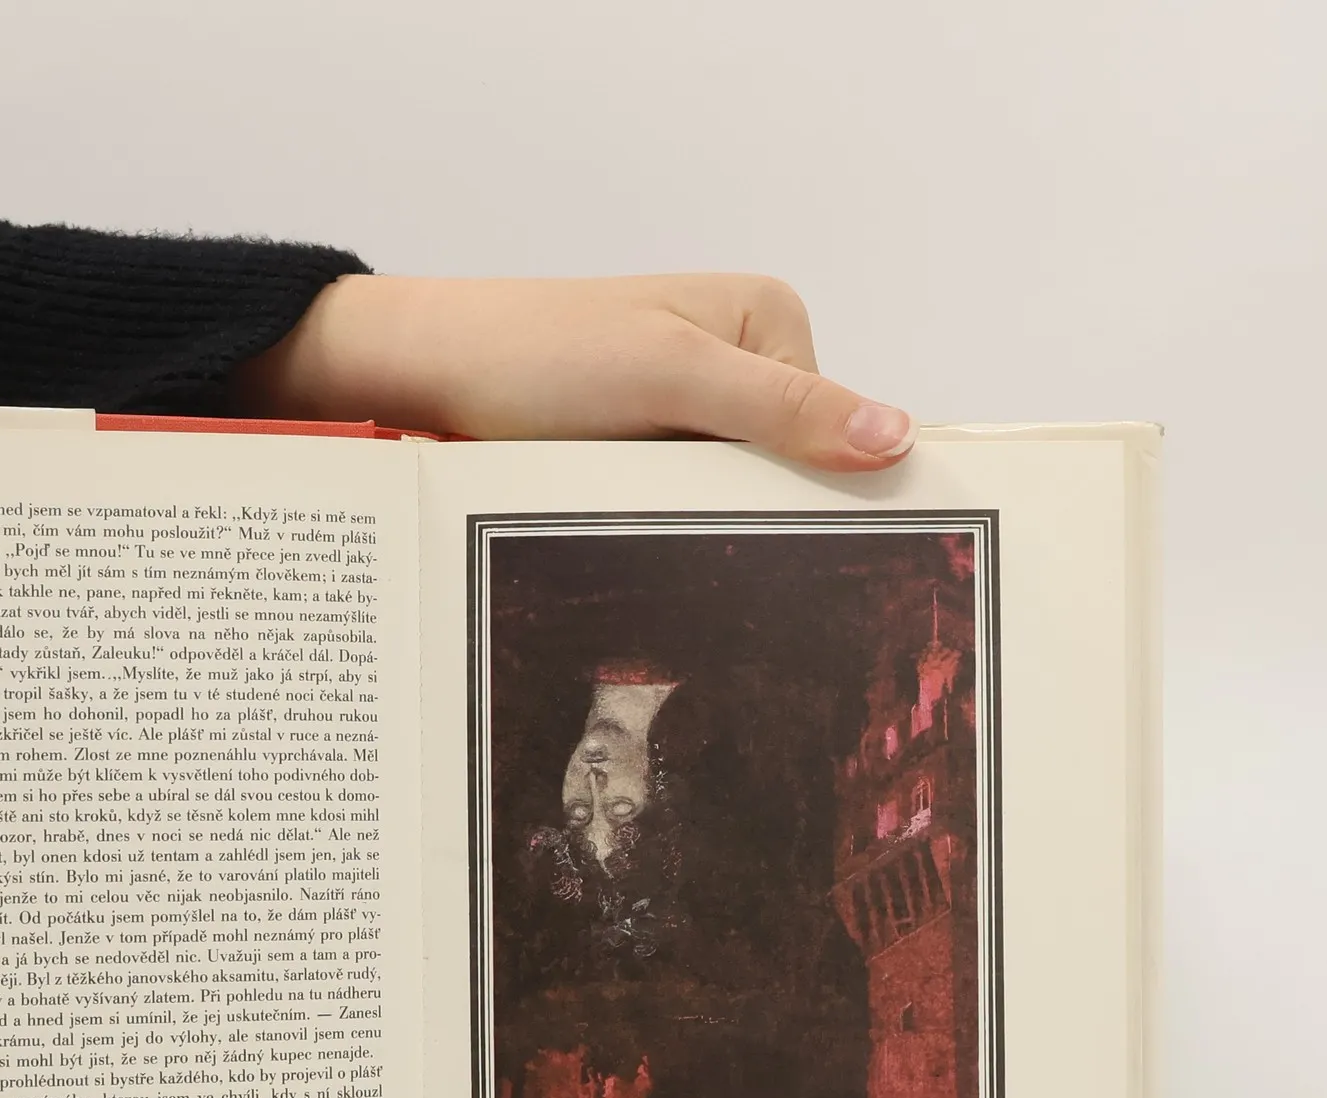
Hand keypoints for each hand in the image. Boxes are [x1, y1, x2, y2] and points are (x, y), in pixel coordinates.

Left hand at [233, 273, 915, 471]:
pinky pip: (681, 503)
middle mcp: (738, 361)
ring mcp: (689, 410)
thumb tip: (896, 437)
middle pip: (783, 468)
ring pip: (730, 495)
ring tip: (655, 527)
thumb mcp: (672, 375)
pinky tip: (638, 538)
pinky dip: (663, 524)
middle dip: (750, 509)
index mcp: (769, 321)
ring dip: (698, 521)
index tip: (809, 546)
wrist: (430, 373)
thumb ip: (781, 407)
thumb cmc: (538, 353)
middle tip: (700, 534)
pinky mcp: (644, 450)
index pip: (835, 428)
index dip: (819, 488)